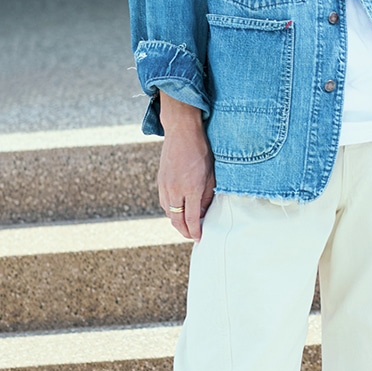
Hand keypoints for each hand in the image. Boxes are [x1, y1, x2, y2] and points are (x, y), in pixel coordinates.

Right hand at [157, 94, 215, 240]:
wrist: (182, 132)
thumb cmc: (201, 151)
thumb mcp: (211, 174)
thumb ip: (206, 196)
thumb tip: (202, 213)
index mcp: (191, 189)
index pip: (191, 219)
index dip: (195, 231)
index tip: (200, 237)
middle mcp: (175, 190)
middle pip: (176, 220)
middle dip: (185, 231)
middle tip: (193, 235)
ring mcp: (165, 186)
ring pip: (168, 212)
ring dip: (177, 222)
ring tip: (187, 226)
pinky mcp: (160, 181)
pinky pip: (163, 202)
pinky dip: (170, 211)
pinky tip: (178, 211)